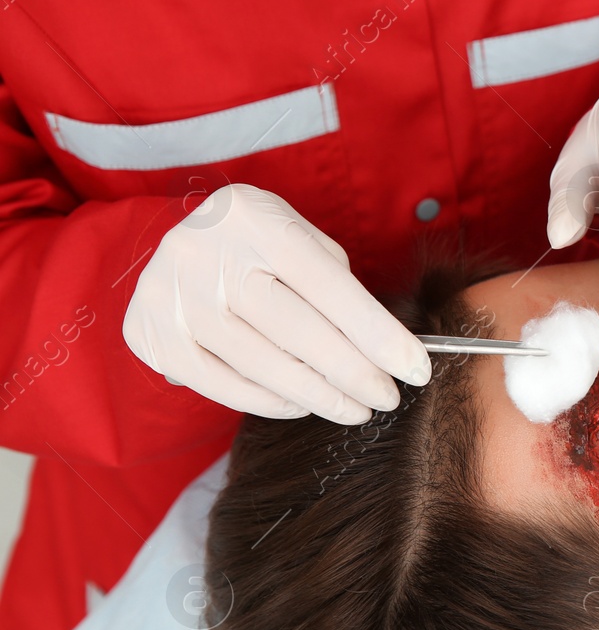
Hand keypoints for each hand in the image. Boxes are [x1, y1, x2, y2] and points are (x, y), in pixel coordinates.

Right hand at [123, 184, 431, 423]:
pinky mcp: (151, 336)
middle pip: (300, 333)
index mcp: (254, 220)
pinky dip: (273, 402)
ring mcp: (171, 298)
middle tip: (388, 398)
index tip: (416, 369)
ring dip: (320, 397)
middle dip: (355, 374)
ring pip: (265, 366)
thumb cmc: (257, 242)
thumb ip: (333, 280)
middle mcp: (205, 256)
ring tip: (354, 408)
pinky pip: (226, 386)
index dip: (380, 335)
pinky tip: (304, 405)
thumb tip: (384, 348)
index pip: (333, 289)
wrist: (174, 238)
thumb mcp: (295, 235)